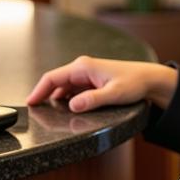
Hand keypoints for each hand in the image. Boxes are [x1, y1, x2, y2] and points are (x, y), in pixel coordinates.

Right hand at [26, 56, 177, 111]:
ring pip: (63, 86)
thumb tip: (72, 105)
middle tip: (35, 111)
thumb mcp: (114, 94)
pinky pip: (72, 89)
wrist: (149, 79)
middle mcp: (82, 68)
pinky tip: (65, 109)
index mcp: (83, 67)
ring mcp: (86, 74)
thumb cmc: (134, 83)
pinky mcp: (91, 81)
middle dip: (43, 95)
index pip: (52, 77)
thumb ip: (93, 100)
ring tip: (46, 112)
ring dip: (54, 97)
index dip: (38, 90)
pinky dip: (65, 98)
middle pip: (55, 81)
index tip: (30, 103)